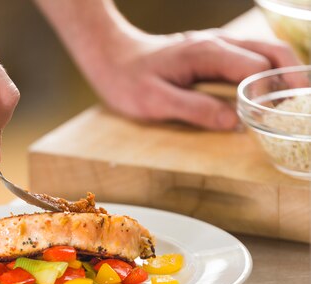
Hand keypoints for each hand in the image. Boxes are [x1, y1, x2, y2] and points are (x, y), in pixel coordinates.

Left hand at [34, 0, 300, 130]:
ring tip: (298, 100)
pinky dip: (269, 70)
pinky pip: (251, 56)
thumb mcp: (155, 102)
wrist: (111, 57)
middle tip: (305, 106)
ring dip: (286, 72)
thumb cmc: (128, 81)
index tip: (290, 112)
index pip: (257, 68)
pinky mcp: (212, 51)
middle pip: (272, 53)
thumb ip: (194, 109)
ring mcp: (217, 44)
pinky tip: (272, 89)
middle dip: (295, 77)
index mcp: (207, 54)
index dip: (278, 90)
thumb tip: (234, 121)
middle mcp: (217, 43)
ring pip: (265, 51)